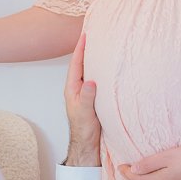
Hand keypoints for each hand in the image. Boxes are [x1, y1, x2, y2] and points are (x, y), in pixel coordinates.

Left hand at [63, 31, 100, 165]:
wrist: (88, 145)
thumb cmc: (84, 130)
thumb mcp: (85, 113)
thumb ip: (87, 97)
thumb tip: (90, 81)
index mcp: (72, 89)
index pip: (76, 64)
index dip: (80, 49)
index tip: (85, 34)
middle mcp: (78, 88)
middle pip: (82, 64)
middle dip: (87, 49)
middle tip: (94, 34)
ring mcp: (86, 92)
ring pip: (89, 71)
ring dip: (94, 59)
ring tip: (102, 45)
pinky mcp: (94, 97)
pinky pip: (97, 79)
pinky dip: (101, 70)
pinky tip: (109, 66)